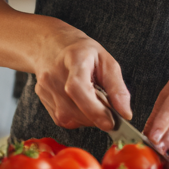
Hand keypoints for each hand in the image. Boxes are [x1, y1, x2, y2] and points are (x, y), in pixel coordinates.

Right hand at [31, 15, 130, 130]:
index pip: (77, 89)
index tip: (111, 123)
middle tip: (107, 106)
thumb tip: (125, 113)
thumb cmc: (83, 52)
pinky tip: (80, 103)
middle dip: (97, 116)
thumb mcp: (107, 61)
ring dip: (87, 118)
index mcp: (74, 59)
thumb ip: (117, 88)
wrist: (52, 45)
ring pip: (69, 119)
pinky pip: (63, 119)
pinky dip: (76, 117)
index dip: (94, 109)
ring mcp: (45, 88)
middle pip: (75, 109)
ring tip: (92, 100)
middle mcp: (54, 75)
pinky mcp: (42, 99)